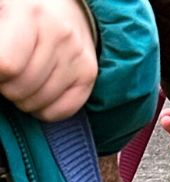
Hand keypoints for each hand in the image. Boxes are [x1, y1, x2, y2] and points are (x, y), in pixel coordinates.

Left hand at [0, 0, 97, 119]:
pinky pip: (61, 111)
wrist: (66, 7)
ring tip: (22, 82)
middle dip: (7, 87)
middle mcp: (59, 34)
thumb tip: (0, 67)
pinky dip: (44, 110)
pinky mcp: (89, 74)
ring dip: (23, 99)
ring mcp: (77, 56)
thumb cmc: (25, 12)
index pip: (7, 64)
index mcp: (30, 12)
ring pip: (39, 102)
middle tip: (7, 76)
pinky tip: (38, 94)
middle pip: (21, 86)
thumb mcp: (4, 11)